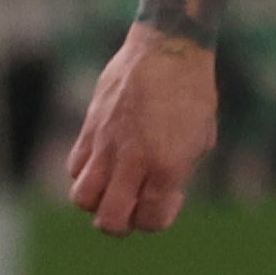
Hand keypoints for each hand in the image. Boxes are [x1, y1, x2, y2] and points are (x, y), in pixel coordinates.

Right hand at [63, 23, 218, 235]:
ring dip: (97, 203)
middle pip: (110, 221)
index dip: (158, 219)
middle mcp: (133, 160)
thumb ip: (177, 174)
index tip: (169, 198)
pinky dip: (87, 175)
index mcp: (168, 165)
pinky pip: (75, 168)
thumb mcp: (200, 139)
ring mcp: (107, 145)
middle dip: (121, 225)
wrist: (168, 49)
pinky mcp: (89, 128)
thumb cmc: (193, 94)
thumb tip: (154, 199)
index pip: (151, 220)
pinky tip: (106, 161)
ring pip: (83, 198)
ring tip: (115, 187)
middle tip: (134, 206)